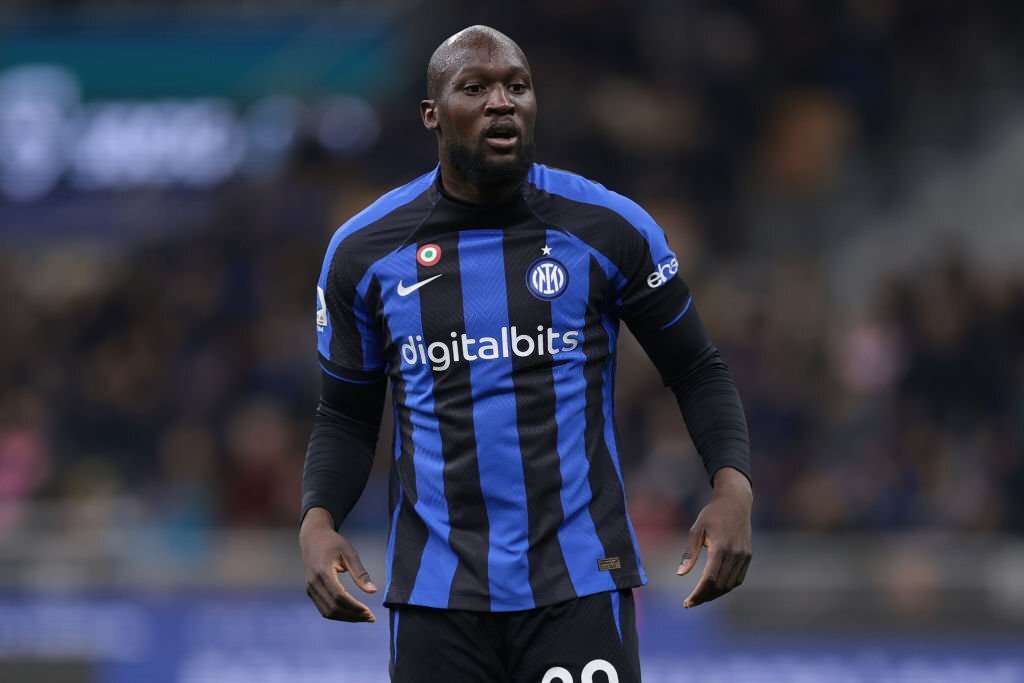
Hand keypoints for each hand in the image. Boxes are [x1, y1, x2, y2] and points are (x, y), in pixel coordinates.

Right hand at [300, 507, 377, 621]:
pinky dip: (339, 614)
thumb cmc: (333, 543)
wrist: (313, 538)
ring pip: (328, 612)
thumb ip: (360, 573)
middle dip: (353, 615)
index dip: (354, 607)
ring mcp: (310, 589)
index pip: (339, 596)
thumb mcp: (349, 553)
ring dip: (346, 618)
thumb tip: (373, 591)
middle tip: (371, 618)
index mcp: (323, 572)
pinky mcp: (311, 592)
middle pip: (333, 608)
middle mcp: (314, 583)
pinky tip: (352, 613)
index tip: (369, 612)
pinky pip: (324, 609)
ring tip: (363, 617)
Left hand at [676, 467, 751, 607]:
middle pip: (719, 586)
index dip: (698, 594)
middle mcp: (734, 554)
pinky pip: (738, 579)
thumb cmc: (712, 514)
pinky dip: (726, 586)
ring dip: (715, 594)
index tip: (687, 603)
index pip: (708, 579)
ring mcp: (743, 556)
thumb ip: (689, 553)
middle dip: (704, 597)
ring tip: (701, 597)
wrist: (735, 502)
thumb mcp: (696, 530)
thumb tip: (680, 574)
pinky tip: (715, 588)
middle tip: (691, 602)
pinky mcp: (748, 556)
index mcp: (720, 547)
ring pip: (730, 585)